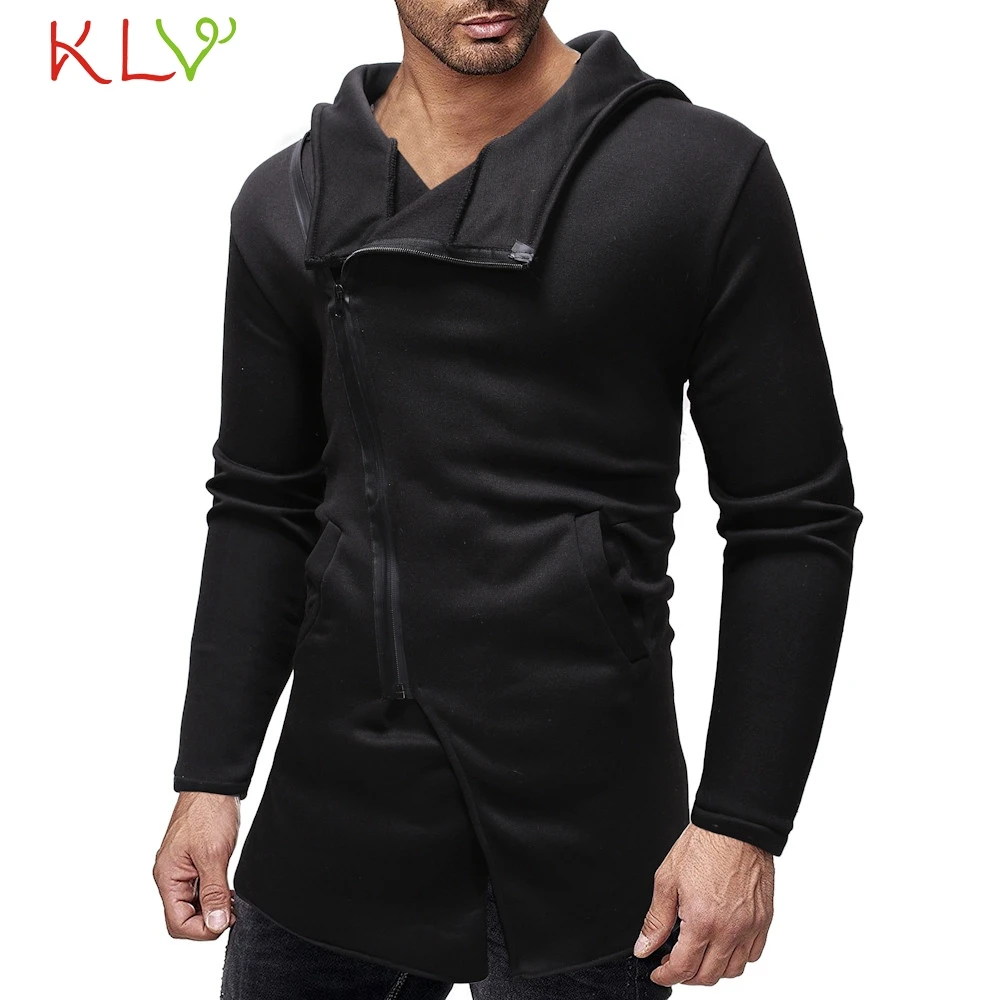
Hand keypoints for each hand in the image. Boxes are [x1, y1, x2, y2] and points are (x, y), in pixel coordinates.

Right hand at [152, 791, 240, 939]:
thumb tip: (215, 924)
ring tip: (233, 902)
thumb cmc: (208, 812)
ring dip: (212, 907)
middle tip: (233, 912)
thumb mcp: (214, 855)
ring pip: (192, 904)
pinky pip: (198, 889)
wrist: (213, 786)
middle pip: (183, 917)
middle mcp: (170, 876)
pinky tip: (228, 891)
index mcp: (167, 877)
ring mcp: (180, 869)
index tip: (226, 922)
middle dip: (207, 920)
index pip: (177, 922)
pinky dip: (213, 894)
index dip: (202, 930)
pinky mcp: (192, 862)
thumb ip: (214, 892)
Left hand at [633, 823, 773, 986]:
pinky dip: (737, 957)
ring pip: (733, 971)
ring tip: (698, 955)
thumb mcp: (667, 879)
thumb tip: (645, 946)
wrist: (734, 827)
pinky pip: (753, 954)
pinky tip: (723, 944)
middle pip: (708, 976)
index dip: (666, 975)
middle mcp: (730, 930)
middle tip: (673, 962)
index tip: (658, 971)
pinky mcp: (764, 920)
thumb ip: (657, 920)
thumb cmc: (703, 846)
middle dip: (686, 975)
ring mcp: (750, 927)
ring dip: (713, 970)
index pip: (684, 968)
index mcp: (702, 921)